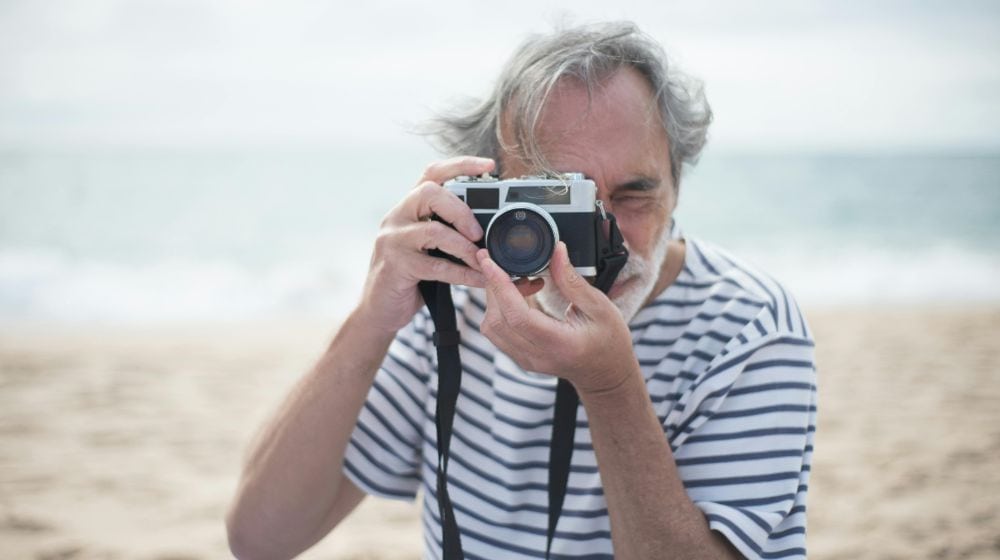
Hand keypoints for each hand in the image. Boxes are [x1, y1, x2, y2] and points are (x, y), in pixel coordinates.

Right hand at [357, 156, 492, 333]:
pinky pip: (436, 266)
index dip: (461, 165)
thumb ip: (447, 230)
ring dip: (465, 247)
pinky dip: (463, 274)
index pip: (432, 173)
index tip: (489, 166)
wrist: (378, 309)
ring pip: (434, 231)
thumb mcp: (426, 246)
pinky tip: (478, 279)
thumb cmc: (410, 276)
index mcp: (408, 207)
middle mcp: (396, 216)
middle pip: (430, 192)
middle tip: (479, 232)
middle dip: (461, 210)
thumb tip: (490, 227)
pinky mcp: (396, 266)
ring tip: (482, 260)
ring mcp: (393, 240)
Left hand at [477, 242, 638, 394]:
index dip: (500, 286)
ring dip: (497, 298)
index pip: (517, 316)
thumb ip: (573, 281)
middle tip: (505, 263)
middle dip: (494, 287)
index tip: (490, 262)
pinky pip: (498, 332)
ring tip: (521, 280)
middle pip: (497, 321)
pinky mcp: (520, 357)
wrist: (607, 374)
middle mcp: (537, 356)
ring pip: (492, 328)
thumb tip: (556, 250)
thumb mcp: (600, 307)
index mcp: (560, 344)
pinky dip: (500, 309)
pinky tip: (521, 295)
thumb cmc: (609, 342)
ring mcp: (525, 360)